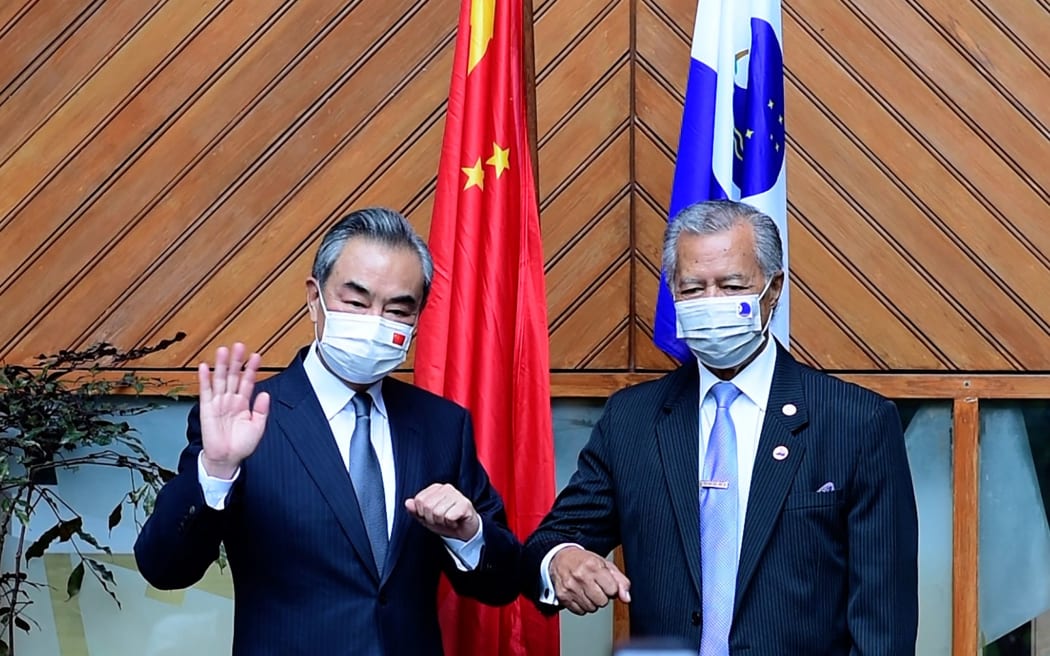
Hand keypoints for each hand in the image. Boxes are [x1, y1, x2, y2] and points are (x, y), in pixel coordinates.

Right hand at [198, 343, 269, 477]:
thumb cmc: (241, 445)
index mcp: (243, 403)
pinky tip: (204, 367)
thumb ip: (261, 410)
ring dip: (221, 365)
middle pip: (233, 376)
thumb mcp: (257, 427)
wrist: (227, 459)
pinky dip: (204, 379)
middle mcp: (230, 400)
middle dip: (236, 361)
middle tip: (239, 346)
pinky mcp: (207, 409)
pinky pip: (205, 391)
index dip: (251, 369)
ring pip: (219, 380)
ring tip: (223, 351)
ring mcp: (218, 403)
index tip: (256, 356)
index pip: (248, 381)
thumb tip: (265, 394)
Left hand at [404, 483, 479, 540]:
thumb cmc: (447, 522)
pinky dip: (451, 524)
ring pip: (438, 512)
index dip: (423, 514)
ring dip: (442, 522)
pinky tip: (456, 521)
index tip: (432, 516)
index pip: (419, 500)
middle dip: (432, 519)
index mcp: (436, 489)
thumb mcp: (426, 518)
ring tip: (449, 520)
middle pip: (427, 506)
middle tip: (442, 519)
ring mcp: (457, 495)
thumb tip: (408, 503)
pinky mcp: (465, 504)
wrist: (465, 531)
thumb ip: (415, 511)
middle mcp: (446, 488)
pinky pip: (449, 517)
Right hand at [550, 547, 630, 613]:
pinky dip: (582, 606)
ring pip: (591, 608)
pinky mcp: (563, 596)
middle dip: (602, 596)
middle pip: (602, 602)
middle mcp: (581, 576)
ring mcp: (570, 587)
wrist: (561, 558)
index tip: (606, 584)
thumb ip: (620, 581)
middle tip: (596, 587)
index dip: (612, 589)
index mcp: (593, 566)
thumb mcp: (606, 565)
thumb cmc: (585, 561)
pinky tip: (580, 594)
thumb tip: (626, 598)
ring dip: (592, 602)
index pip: (612, 590)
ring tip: (588, 590)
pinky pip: (580, 611)